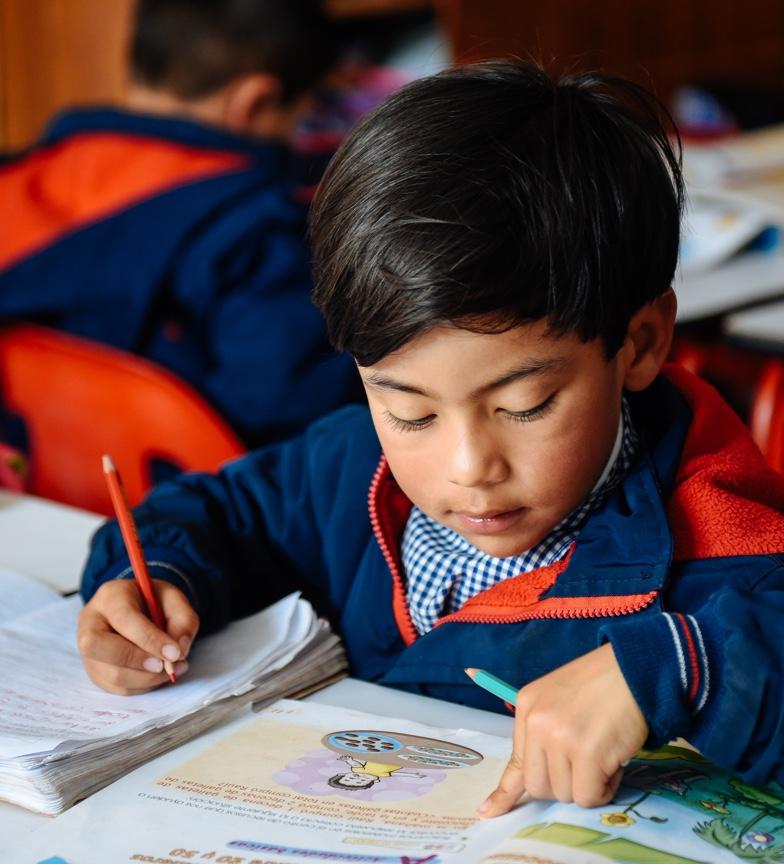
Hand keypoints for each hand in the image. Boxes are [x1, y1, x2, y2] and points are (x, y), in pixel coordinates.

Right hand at [77, 578, 199, 694]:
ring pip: (109, 673)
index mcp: (111, 595)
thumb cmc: (155, 603)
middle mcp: (90, 621)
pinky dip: (142, 686)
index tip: (174, 653)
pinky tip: (158, 674)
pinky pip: (116, 687)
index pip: (123, 618)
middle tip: (164, 665)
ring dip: (146, 678)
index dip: (149, 639)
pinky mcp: (94, 670)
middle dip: (136, 660)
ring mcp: (87, 650)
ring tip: (171, 669)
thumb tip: (180, 651)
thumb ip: (183, 621)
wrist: (140, 609)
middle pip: (96, 646)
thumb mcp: (175, 600)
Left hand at [478, 643, 647, 815]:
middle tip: (586, 765)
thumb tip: (540, 774)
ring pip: (565, 793)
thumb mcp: (560, 698)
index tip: (488, 811)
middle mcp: (536, 722)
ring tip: (604, 754)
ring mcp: (558, 738)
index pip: (514, 761)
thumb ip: (545, 731)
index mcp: (527, 706)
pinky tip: (614, 763)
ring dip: (588, 784)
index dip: (504, 793)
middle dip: (564, 785)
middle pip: (538, 786)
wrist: (634, 668)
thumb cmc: (603, 683)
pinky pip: (588, 796)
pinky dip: (605, 789)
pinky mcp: (586, 753)